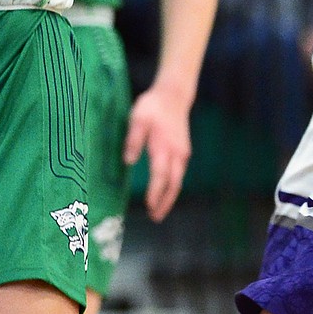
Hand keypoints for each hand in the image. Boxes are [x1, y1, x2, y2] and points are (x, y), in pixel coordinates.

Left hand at [124, 82, 190, 221]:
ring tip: (158, 210)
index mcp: (163, 147)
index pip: (160, 176)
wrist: (174, 96)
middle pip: (173, 184)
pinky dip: (173, 187)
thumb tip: (128, 161)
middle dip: (165, 202)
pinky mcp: (184, 151)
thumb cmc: (153, 106)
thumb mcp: (137, 118)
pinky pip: (179, 174)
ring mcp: (182, 153)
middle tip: (155, 217)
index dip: (155, 193)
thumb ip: (133, 140)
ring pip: (178, 181)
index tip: (148, 206)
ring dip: (169, 197)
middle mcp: (176, 154)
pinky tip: (165, 192)